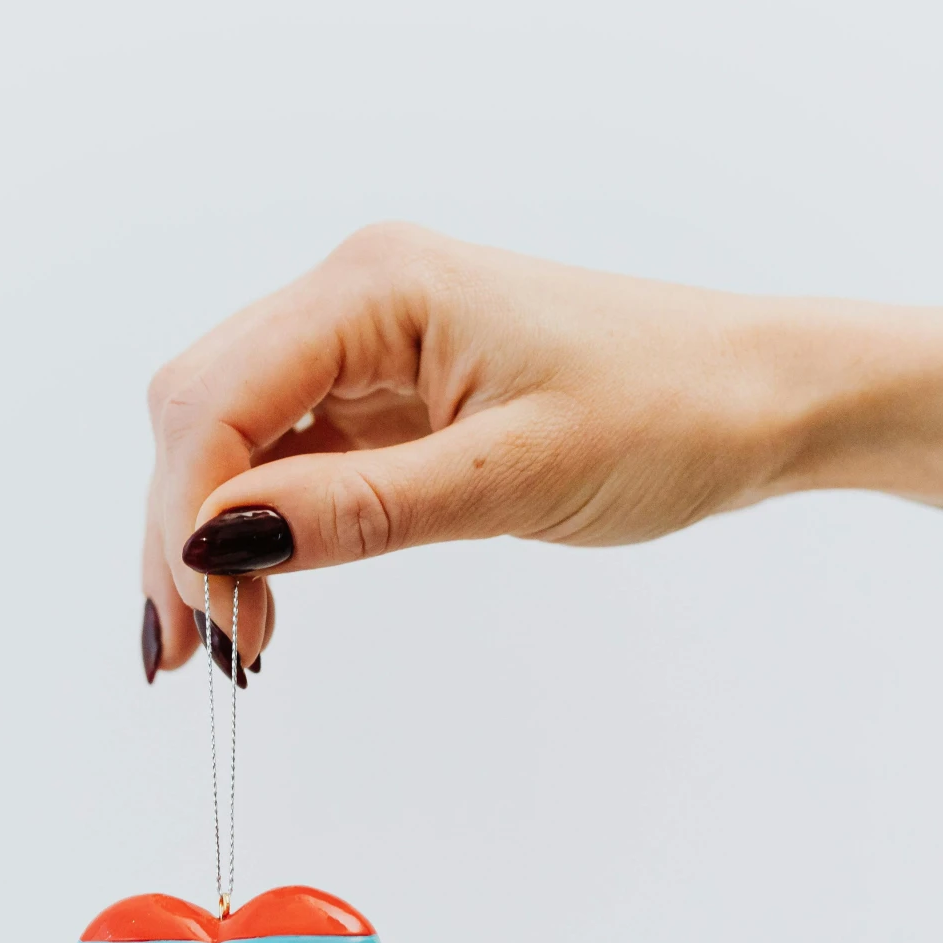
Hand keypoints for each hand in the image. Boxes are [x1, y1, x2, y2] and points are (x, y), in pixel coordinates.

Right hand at [137, 223, 827, 679]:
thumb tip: (217, 545)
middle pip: (200, 408)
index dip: (186, 515)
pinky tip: (262, 592)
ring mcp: (368, 341)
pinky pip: (287, 452)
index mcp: (377, 285)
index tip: (202, 624)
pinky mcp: (389, 389)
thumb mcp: (512, 477)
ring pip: (230, 434)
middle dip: (178, 530)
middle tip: (199, 657)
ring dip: (210, 533)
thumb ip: (358, 511)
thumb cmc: (669, 413)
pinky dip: (262, 523)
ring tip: (224, 644)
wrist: (763, 396)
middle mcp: (354, 295)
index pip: (218, 398)